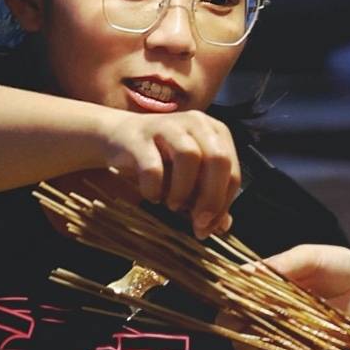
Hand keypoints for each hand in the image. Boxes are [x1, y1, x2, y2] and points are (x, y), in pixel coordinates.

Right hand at [80, 102, 242, 238]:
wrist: (118, 136)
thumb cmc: (161, 157)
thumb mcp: (190, 175)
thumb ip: (208, 196)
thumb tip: (223, 226)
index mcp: (215, 132)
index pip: (232, 171)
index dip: (223, 204)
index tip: (208, 226)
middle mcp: (196, 123)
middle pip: (218, 160)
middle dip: (211, 198)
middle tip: (197, 221)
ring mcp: (168, 126)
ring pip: (189, 157)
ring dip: (183, 190)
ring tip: (173, 204)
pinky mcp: (139, 136)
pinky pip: (152, 167)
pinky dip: (154, 189)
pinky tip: (152, 195)